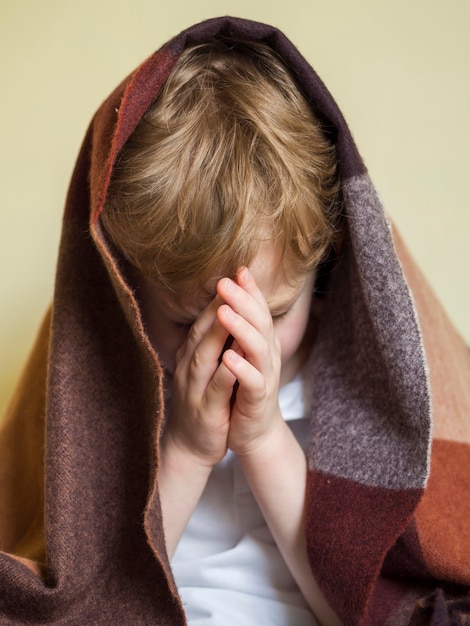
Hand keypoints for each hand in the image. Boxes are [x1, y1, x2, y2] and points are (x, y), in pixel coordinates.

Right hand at [164, 295, 236, 467]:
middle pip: (204, 330)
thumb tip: (230, 309)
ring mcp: (194, 387)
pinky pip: (215, 388)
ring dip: (218, 333)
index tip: (237, 273)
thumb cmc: (205, 400)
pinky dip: (224, 372)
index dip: (222, 296)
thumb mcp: (208, 366)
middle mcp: (190, 365)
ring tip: (231, 310)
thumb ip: (215, 340)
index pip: (207, 319)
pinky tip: (234, 360)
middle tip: (231, 280)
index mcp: (193, 353)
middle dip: (218, 305)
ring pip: (205, 355)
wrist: (191, 445)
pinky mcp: (205, 410)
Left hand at [216, 267, 283, 456]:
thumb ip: (237, 331)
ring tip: (225, 312)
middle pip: (260, 322)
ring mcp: (265, 377)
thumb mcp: (239, 355)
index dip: (250, 290)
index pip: (257, 311)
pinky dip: (242, 368)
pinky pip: (254, 382)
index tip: (239, 269)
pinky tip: (228, 356)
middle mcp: (267, 356)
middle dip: (243, 300)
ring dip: (242, 329)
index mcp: (261, 343)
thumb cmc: (241, 391)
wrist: (252, 433)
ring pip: (258, 348)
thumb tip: (227, 299)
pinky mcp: (259, 400)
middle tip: (226, 282)